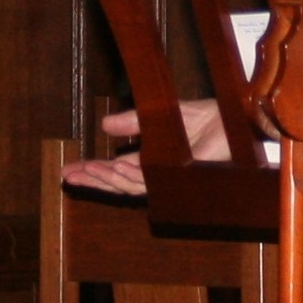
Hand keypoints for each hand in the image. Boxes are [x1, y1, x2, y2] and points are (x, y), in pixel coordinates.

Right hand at [59, 99, 227, 196]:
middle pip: (116, 183)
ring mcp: (168, 181)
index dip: (92, 170)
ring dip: (106, 178)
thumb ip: (132, 122)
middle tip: (66, 175)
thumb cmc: (210, 120)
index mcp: (151, 161)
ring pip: (129, 186)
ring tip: (88, 169)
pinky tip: (114, 168)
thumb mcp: (159, 116)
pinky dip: (130, 176)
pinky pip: (149, 184)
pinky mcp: (179, 182)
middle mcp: (157, 175)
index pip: (115, 171)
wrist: (236, 122)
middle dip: (91, 179)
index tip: (69, 169)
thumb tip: (104, 125)